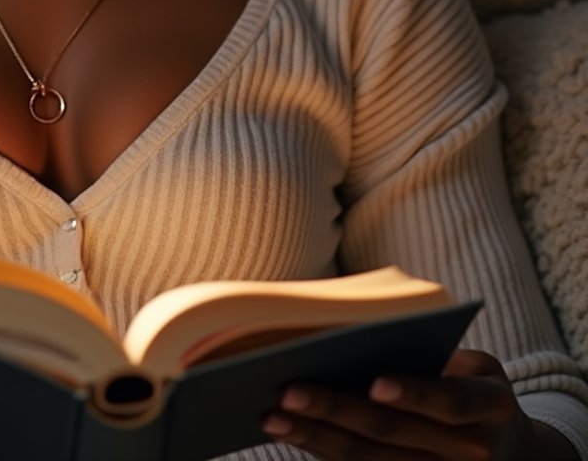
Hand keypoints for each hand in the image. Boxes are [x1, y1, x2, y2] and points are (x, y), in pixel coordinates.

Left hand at [260, 348, 538, 459]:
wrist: (511, 453)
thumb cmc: (476, 388)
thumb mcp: (475, 366)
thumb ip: (433, 355)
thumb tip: (355, 335)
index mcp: (491, 406)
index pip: (451, 402)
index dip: (414, 393)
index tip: (373, 382)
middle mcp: (472, 452)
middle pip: (395, 435)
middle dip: (337, 412)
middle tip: (288, 390)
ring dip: (317, 439)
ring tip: (272, 415)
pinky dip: (324, 453)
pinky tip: (291, 434)